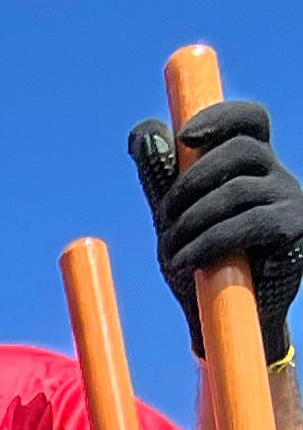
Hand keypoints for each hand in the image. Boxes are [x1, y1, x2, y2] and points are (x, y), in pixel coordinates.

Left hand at [131, 100, 302, 361]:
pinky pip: (249, 224)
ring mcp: (291, 199)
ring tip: (171, 251)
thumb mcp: (176, 215)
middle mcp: (277, 174)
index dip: (222, 116)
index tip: (184, 136)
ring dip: (191, 221)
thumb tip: (142, 133)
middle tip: (163, 218)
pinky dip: (207, 242)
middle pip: (240, 149)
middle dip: (190, 182)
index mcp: (251, 163)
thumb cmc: (202, 257)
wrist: (222, 314)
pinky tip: (184, 262)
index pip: (249, 119)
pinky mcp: (294, 229)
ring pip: (238, 189)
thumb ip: (162, 176)